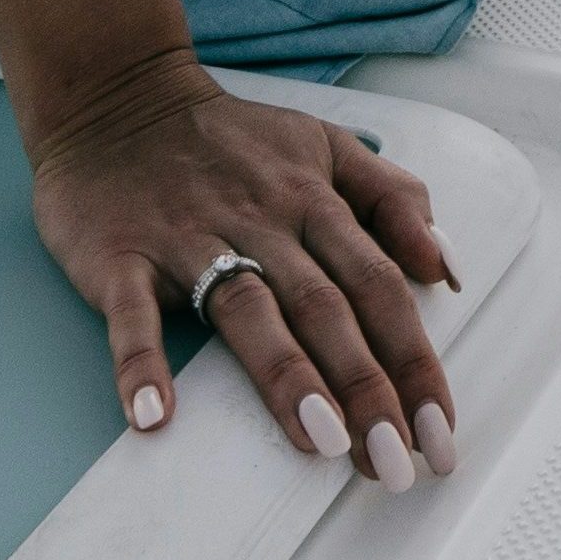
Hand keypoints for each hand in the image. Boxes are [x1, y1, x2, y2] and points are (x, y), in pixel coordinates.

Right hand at [31, 51, 460, 483]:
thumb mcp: (321, 143)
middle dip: (365, 387)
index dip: (413, 359)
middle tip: (394, 466)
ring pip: (246, 307)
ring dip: (285, 374)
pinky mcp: (120, 255)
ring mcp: (187, 237)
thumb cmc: (228, 138)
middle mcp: (258, 219)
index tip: (439, 432)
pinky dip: (139, 362)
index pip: (377, 283)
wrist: (115, 93)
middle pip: (323, 306)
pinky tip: (153, 415)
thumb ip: (390, 199)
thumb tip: (446, 269)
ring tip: (321, 442)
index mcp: (311, 197)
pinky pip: (131, 312)